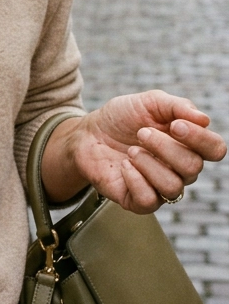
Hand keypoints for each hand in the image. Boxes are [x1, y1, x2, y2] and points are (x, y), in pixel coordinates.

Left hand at [43, 91, 226, 212]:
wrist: (88, 133)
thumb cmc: (122, 118)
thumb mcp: (149, 102)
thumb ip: (177, 106)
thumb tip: (204, 120)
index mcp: (188, 144)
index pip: (215, 149)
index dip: (200, 139)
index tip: (175, 125)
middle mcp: (179, 168)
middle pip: (193, 167)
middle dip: (165, 147)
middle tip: (141, 133)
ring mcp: (160, 187)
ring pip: (173, 187)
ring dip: (149, 163)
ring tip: (131, 150)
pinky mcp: (139, 201)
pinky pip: (150, 200)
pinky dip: (135, 179)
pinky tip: (124, 166)